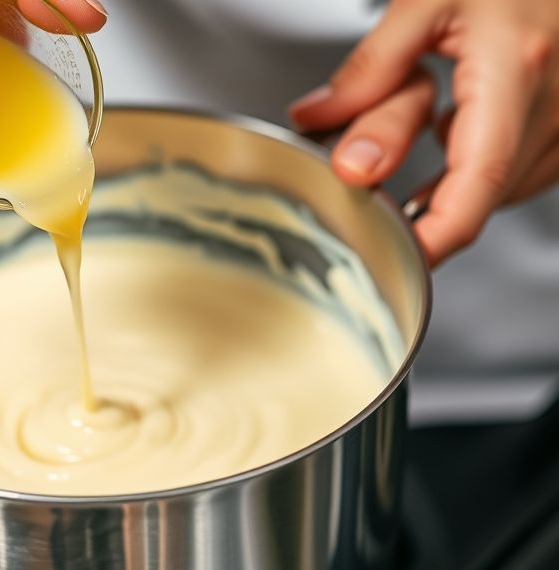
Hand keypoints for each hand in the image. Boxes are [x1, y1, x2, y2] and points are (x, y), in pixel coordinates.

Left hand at [290, 0, 558, 267]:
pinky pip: (520, 170)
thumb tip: (319, 119)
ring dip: (449, 174)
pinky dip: (476, 163)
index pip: (476, 180)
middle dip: (418, 189)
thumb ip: (371, 67)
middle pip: (475, 185)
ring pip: (498, 186)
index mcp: (516, 69)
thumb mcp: (426, 1)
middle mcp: (555, 102)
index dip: (437, 234)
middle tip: (371, 162)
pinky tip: (455, 126)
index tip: (400, 259)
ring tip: (426, 118)